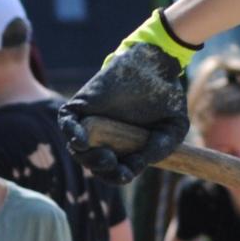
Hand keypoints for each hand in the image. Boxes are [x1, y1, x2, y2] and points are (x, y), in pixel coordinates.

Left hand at [61, 9, 200, 185]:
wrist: (158, 64)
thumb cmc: (167, 97)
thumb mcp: (172, 130)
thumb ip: (158, 150)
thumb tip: (134, 168)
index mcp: (123, 147)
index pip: (112, 171)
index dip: (116, 176)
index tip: (126, 173)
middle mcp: (104, 138)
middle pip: (92, 163)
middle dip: (101, 170)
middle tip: (113, 164)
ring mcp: (91, 122)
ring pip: (78, 149)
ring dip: (88, 158)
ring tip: (106, 157)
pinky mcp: (80, 106)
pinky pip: (67, 123)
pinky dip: (71, 134)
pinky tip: (81, 143)